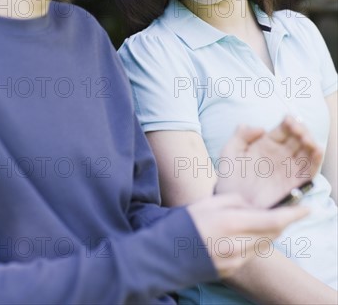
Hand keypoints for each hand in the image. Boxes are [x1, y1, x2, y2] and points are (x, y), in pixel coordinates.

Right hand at [187, 193, 308, 278]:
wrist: (165, 255)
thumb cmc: (185, 222)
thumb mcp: (208, 202)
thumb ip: (235, 201)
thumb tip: (253, 207)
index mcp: (230, 223)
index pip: (272, 219)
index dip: (292, 214)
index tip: (306, 207)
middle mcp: (236, 244)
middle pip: (272, 234)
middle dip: (282, 221)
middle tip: (286, 210)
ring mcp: (235, 260)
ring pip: (264, 244)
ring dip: (269, 232)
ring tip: (261, 220)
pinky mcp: (232, 270)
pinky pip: (252, 254)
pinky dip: (255, 242)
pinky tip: (244, 234)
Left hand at [216, 116, 322, 207]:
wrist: (233, 206)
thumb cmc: (230, 179)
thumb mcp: (230, 153)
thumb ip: (241, 135)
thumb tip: (261, 127)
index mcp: (266, 144)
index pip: (284, 129)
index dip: (289, 122)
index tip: (288, 120)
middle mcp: (281, 155)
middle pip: (298, 137)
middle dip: (301, 130)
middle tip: (298, 129)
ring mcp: (289, 169)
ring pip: (307, 151)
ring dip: (311, 142)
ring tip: (306, 139)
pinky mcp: (295, 183)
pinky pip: (310, 170)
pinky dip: (316, 160)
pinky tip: (316, 150)